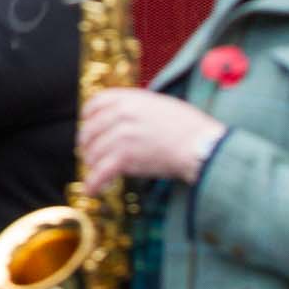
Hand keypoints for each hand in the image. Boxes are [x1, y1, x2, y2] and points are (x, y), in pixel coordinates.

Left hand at [80, 87, 226, 192]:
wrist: (200, 145)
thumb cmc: (189, 126)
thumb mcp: (159, 104)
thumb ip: (137, 107)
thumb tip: (123, 116)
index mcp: (128, 99)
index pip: (94, 104)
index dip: (87, 118)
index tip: (87, 126)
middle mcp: (120, 114)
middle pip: (89, 131)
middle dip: (87, 145)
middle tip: (89, 154)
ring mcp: (120, 135)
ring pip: (94, 153)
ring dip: (92, 165)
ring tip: (94, 173)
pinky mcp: (125, 157)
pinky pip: (101, 172)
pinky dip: (94, 182)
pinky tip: (92, 190)